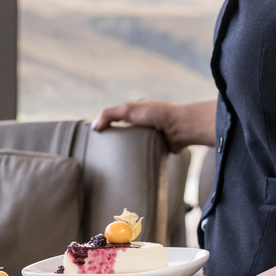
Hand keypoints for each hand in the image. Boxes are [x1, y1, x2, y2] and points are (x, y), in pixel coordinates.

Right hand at [93, 100, 216, 152]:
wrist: (181, 127)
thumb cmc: (156, 114)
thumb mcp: (128, 110)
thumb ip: (109, 115)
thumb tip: (94, 127)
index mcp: (138, 112)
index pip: (118, 118)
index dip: (108, 126)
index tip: (98, 137)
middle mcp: (145, 123)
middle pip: (125, 133)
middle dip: (116, 141)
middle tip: (104, 153)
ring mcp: (152, 136)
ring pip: (134, 145)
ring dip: (127, 152)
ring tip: (114, 162)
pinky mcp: (158, 147)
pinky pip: (145, 154)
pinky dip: (138, 158)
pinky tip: (130, 165)